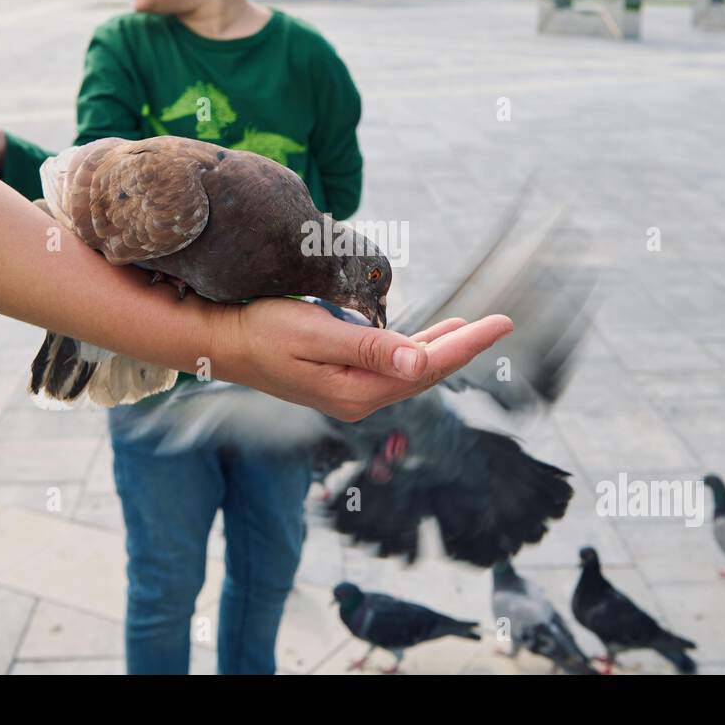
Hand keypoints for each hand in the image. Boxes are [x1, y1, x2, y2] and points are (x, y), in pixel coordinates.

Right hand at [211, 297, 512, 421]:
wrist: (222, 343)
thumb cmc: (262, 330)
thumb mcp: (315, 333)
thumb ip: (368, 348)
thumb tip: (419, 362)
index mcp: (356, 391)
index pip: (426, 366)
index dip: (467, 344)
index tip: (502, 325)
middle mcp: (359, 400)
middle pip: (424, 373)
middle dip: (464, 348)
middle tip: (502, 324)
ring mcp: (350, 393)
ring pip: (410, 372)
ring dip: (442, 350)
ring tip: (474, 329)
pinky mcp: (342, 381)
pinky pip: (392, 368)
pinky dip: (416, 351)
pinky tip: (428, 339)